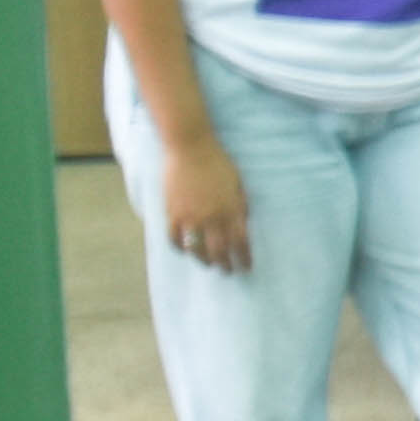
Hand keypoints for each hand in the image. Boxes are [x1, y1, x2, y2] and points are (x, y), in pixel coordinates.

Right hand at [158, 129, 253, 274]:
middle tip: (229, 271)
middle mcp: (212, 217)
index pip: (241, 242)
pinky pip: (175, 238)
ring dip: (204, 260)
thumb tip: (242, 224)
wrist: (191, 148)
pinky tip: (185, 251)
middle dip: (226, 264)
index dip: (244, 257)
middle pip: (220, 250)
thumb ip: (240, 206)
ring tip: (209, 265)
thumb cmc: (218, 163)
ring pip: (197, 249)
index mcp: (231, 209)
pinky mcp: (173, 213)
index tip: (246, 266)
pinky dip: (180, 248)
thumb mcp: (238, 184)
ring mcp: (191, 216)